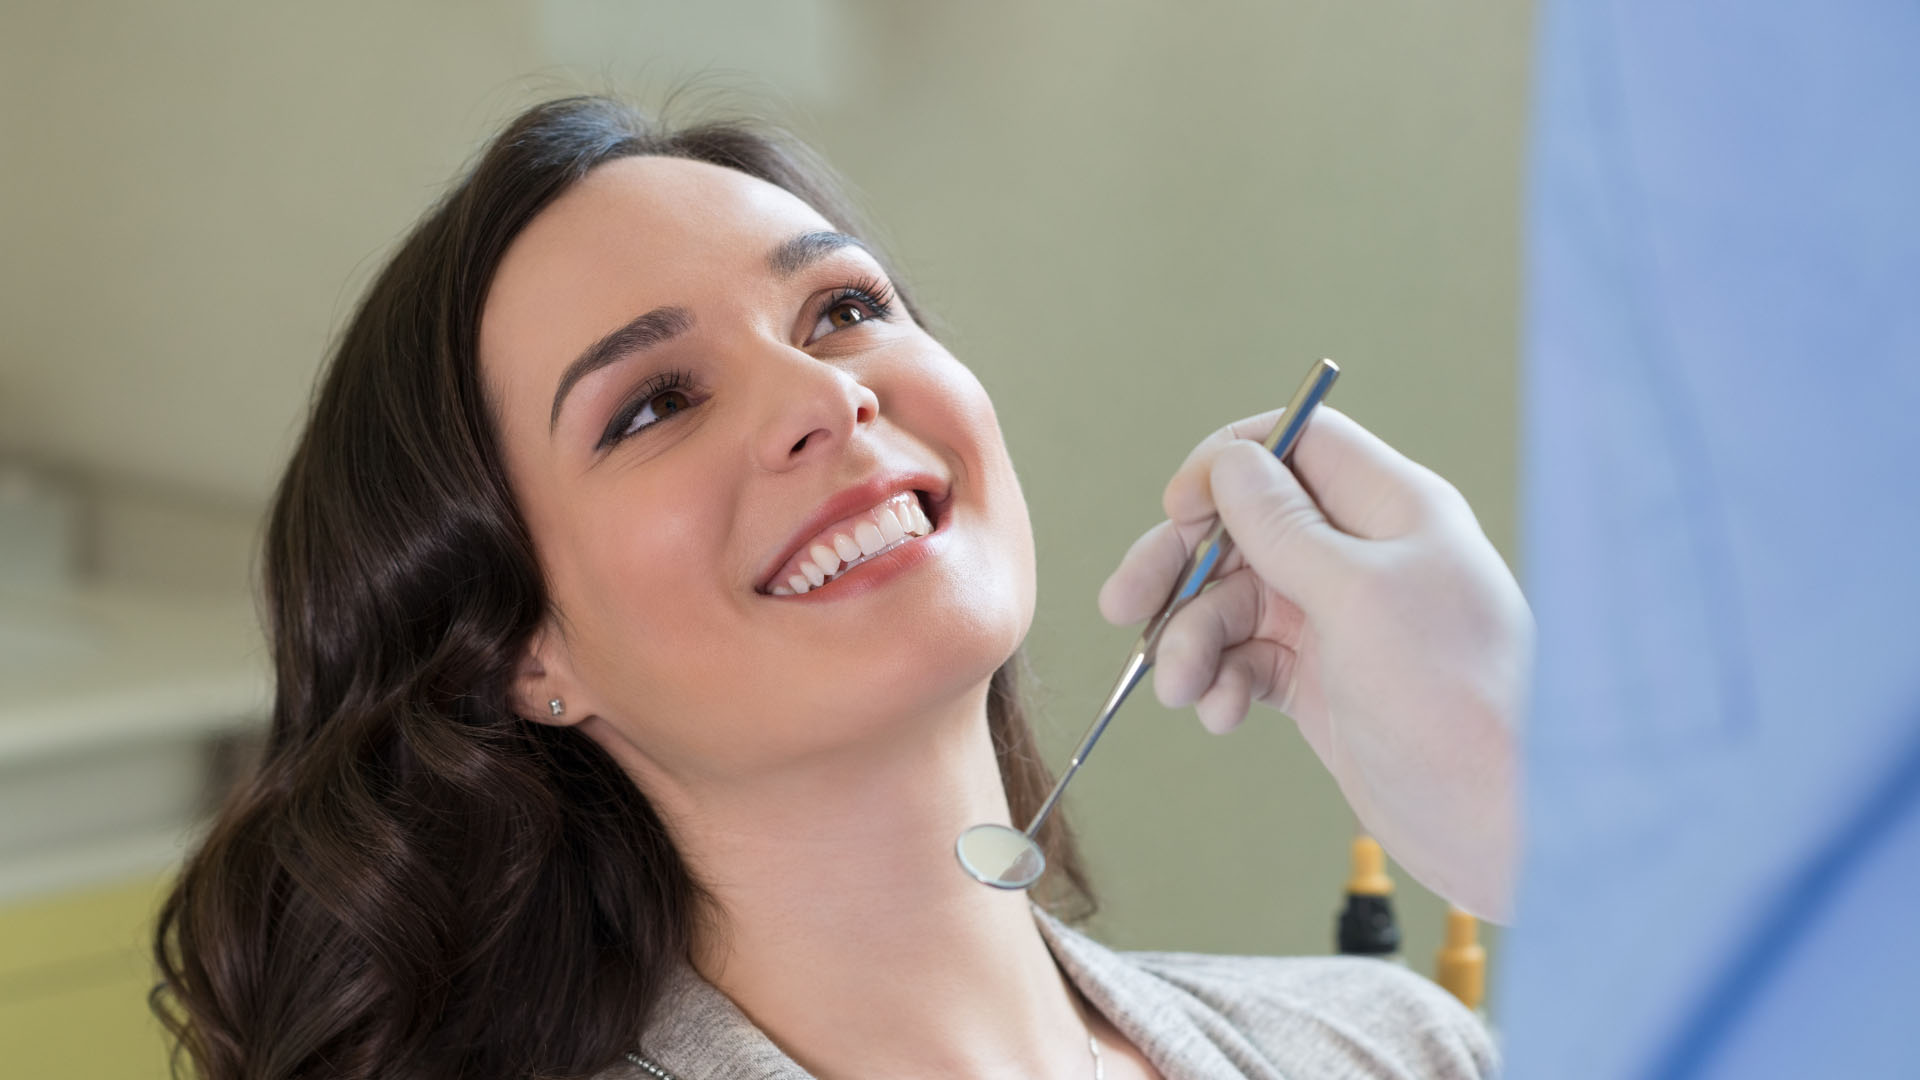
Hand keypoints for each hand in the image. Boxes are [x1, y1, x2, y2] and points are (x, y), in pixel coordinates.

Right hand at [1098, 405, 1529, 919]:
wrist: (1497, 822)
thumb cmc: (1454, 698)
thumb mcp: (1358, 597)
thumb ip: (1284, 527)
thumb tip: (1230, 465)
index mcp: (1391, 509)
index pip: (1295, 445)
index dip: (1227, 467)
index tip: (1178, 509)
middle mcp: (1363, 555)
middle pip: (1245, 527)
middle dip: (1181, 566)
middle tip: (1124, 606)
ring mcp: (1340, 620)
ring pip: (1234, 602)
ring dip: (1193, 641)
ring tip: (1182, 690)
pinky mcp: (1322, 681)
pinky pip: (1246, 660)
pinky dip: (1222, 682)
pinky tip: (1222, 714)